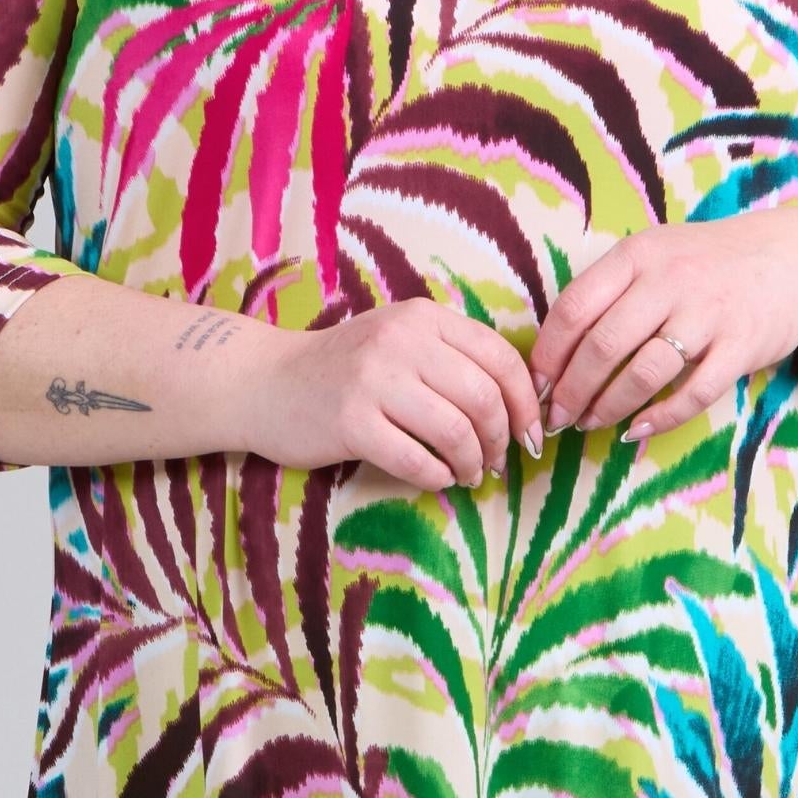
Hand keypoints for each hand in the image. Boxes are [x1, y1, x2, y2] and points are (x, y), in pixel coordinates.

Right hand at [243, 296, 543, 488]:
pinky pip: (418, 461)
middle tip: (497, 462)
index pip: (501, 358)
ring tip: (468, 475)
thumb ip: (452, 359)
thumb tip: (520, 406)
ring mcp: (374, 380)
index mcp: (423, 318)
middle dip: (501, 440)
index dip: (526, 403)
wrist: (266, 382)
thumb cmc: (345, 370)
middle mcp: (401, 341)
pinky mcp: (351, 422)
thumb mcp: (400, 342)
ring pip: (456, 431)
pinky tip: (437, 479)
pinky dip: (438, 477)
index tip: (531, 435)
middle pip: (484, 398)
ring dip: (472, 463)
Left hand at [527, 214, 797, 440]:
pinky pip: (693, 393)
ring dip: (609, 406)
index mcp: (638, 255)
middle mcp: (670, 281)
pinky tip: (636, 431)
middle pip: (603, 345)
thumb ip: (608, 293)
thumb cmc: (704, 265)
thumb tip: (553, 355)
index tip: (536, 384)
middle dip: (572, 390)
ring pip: (644, 373)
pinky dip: (660, 418)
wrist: (789, 261)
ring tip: (591, 423)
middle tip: (557, 417)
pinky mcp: (741, 347)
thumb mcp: (653, 257)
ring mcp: (708, 315)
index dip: (549, 353)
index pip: (575, 307)